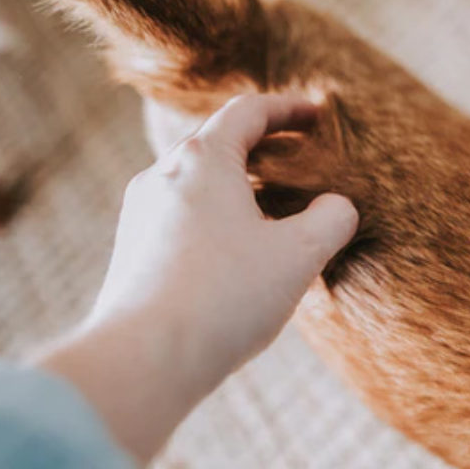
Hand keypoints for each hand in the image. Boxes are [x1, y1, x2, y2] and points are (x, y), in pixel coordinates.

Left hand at [39, 95, 357, 464]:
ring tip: (271, 213)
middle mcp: (162, 175)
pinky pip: (179, 220)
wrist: (144, 359)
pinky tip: (236, 257)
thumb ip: (330, 220)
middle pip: (217, 144)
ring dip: (236, 188)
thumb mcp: (298, 256)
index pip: (249, 112)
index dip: (288, 109)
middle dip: (262, 148)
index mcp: (203, 159)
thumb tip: (338, 207)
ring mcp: (140, 214)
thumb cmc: (224, 298)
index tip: (317, 115)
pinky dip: (214, 220)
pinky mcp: (131, 253)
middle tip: (299, 161)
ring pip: (195, 184)